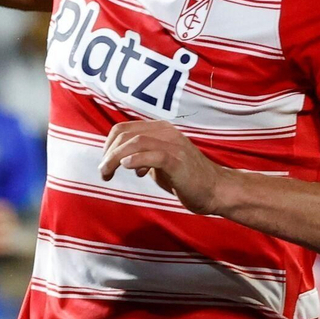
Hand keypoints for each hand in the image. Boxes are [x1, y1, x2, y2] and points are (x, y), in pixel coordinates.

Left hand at [99, 120, 226, 215]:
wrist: (216, 189)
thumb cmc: (188, 179)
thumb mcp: (161, 162)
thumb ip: (143, 156)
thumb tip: (121, 160)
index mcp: (161, 130)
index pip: (124, 129)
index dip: (108, 145)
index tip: (105, 163)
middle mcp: (167, 133)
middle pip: (126, 134)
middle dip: (108, 153)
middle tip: (103, 172)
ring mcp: (174, 146)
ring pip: (136, 143)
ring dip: (115, 158)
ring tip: (108, 173)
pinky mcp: (179, 161)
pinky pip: (154, 155)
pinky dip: (136, 160)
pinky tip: (126, 168)